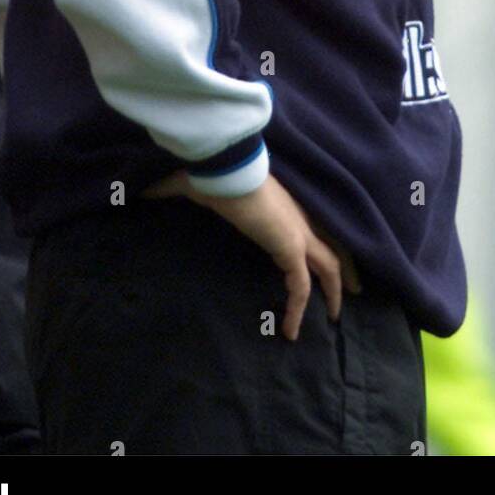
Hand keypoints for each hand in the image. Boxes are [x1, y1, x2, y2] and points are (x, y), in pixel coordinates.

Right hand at [141, 170, 360, 339]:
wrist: (226, 163)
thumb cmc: (213, 170)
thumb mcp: (193, 183)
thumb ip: (171, 189)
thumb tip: (141, 190)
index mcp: (281, 203)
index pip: (309, 224)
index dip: (317, 241)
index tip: (316, 258)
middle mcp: (297, 217)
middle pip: (332, 244)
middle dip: (344, 268)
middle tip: (354, 289)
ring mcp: (297, 231)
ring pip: (329, 265)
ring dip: (336, 290)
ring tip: (336, 317)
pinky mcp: (290, 247)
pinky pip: (301, 286)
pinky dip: (298, 309)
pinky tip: (290, 330)